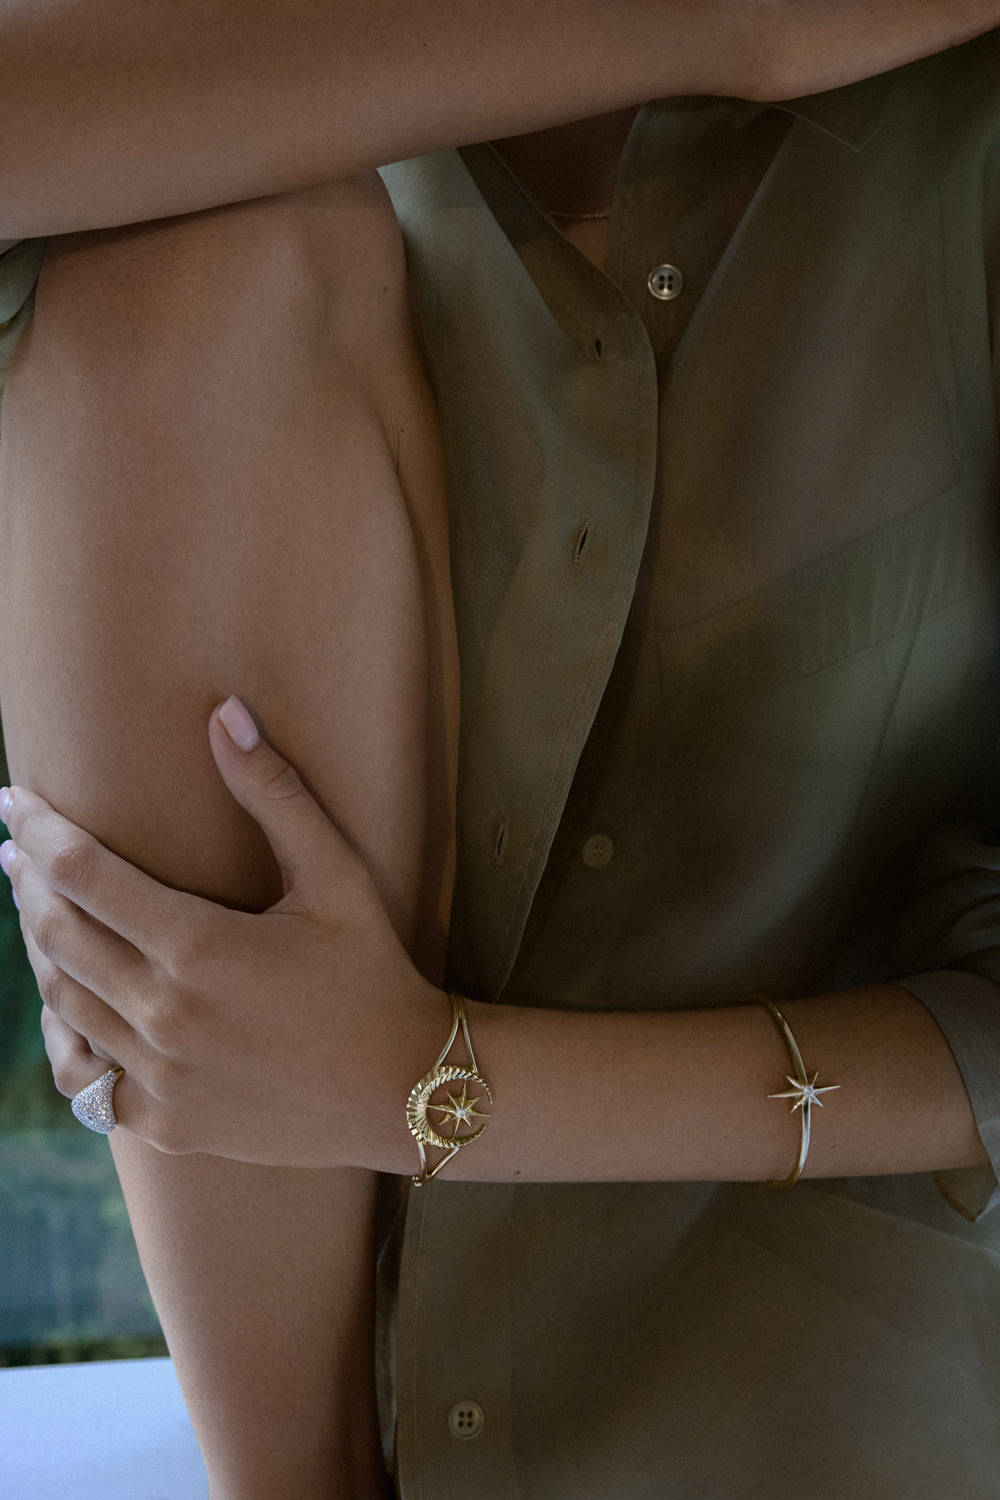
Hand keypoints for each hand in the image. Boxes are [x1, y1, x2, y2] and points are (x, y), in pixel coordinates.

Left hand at [1, 697, 446, 1169]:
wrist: (402, 1089)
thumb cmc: (373, 972)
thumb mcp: (337, 876)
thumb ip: (275, 794)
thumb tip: (225, 712)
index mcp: (200, 947)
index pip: (84, 874)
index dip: (39, 831)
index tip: (13, 802)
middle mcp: (167, 1015)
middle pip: (58, 935)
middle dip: (29, 882)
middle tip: (18, 849)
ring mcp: (161, 1078)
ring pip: (64, 1004)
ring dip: (42, 950)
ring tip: (41, 910)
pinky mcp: (166, 1124)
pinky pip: (87, 1080)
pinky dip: (68, 1037)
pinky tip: (71, 1006)